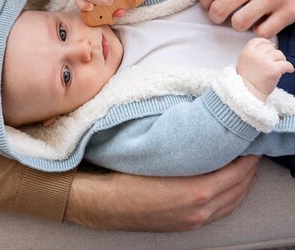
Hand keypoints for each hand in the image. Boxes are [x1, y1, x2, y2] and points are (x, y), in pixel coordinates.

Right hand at [65, 156, 258, 230]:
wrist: (107, 202)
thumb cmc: (129, 175)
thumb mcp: (161, 155)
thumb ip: (188, 148)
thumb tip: (206, 132)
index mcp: (197, 192)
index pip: (237, 172)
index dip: (246, 154)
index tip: (248, 137)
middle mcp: (201, 210)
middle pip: (239, 187)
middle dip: (248, 166)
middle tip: (249, 146)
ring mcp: (195, 220)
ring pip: (232, 202)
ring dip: (242, 183)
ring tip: (243, 163)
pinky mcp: (187, 224)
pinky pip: (221, 211)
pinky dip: (231, 196)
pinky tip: (228, 184)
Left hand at [200, 0, 294, 36]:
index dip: (205, 2)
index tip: (209, 5)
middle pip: (219, 10)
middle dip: (215, 17)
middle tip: (220, 17)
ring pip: (239, 24)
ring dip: (238, 24)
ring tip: (244, 19)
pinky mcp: (288, 11)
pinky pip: (262, 32)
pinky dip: (260, 30)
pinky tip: (262, 22)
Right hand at [237, 37, 293, 100]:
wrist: (248, 94)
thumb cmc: (247, 79)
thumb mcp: (244, 61)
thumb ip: (253, 52)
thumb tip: (270, 45)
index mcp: (246, 51)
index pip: (259, 40)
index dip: (266, 43)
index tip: (270, 48)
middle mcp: (255, 54)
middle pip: (270, 47)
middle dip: (274, 53)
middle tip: (275, 61)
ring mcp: (264, 61)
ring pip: (279, 54)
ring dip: (281, 60)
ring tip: (279, 67)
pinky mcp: (273, 70)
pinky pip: (286, 64)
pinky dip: (289, 67)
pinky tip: (289, 70)